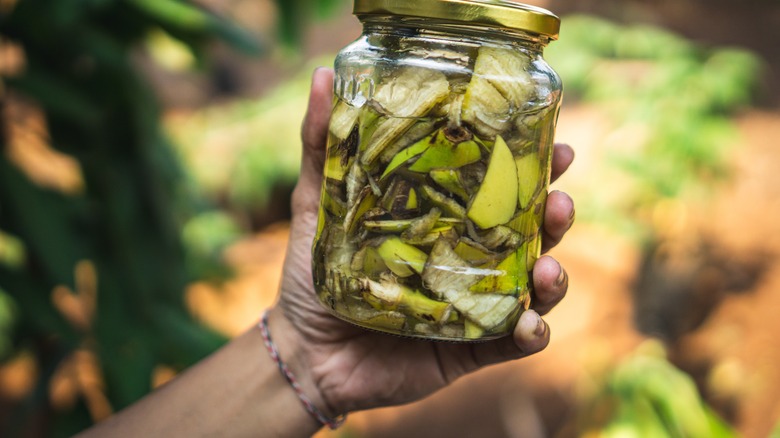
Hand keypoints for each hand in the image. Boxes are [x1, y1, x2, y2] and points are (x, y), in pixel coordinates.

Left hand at [266, 68, 574, 417]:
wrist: (303, 351)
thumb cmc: (312, 276)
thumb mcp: (316, 203)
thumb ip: (323, 146)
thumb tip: (322, 76)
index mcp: (443, 220)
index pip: (498, 188)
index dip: (533, 166)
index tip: (558, 143)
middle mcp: (466, 258)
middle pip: (528, 233)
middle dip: (555, 215)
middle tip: (560, 199)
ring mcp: (471, 304)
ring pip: (532, 286)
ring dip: (555, 274)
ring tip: (550, 266)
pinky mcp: (468, 347)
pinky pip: (512, 342)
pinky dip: (531, 334)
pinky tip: (530, 324)